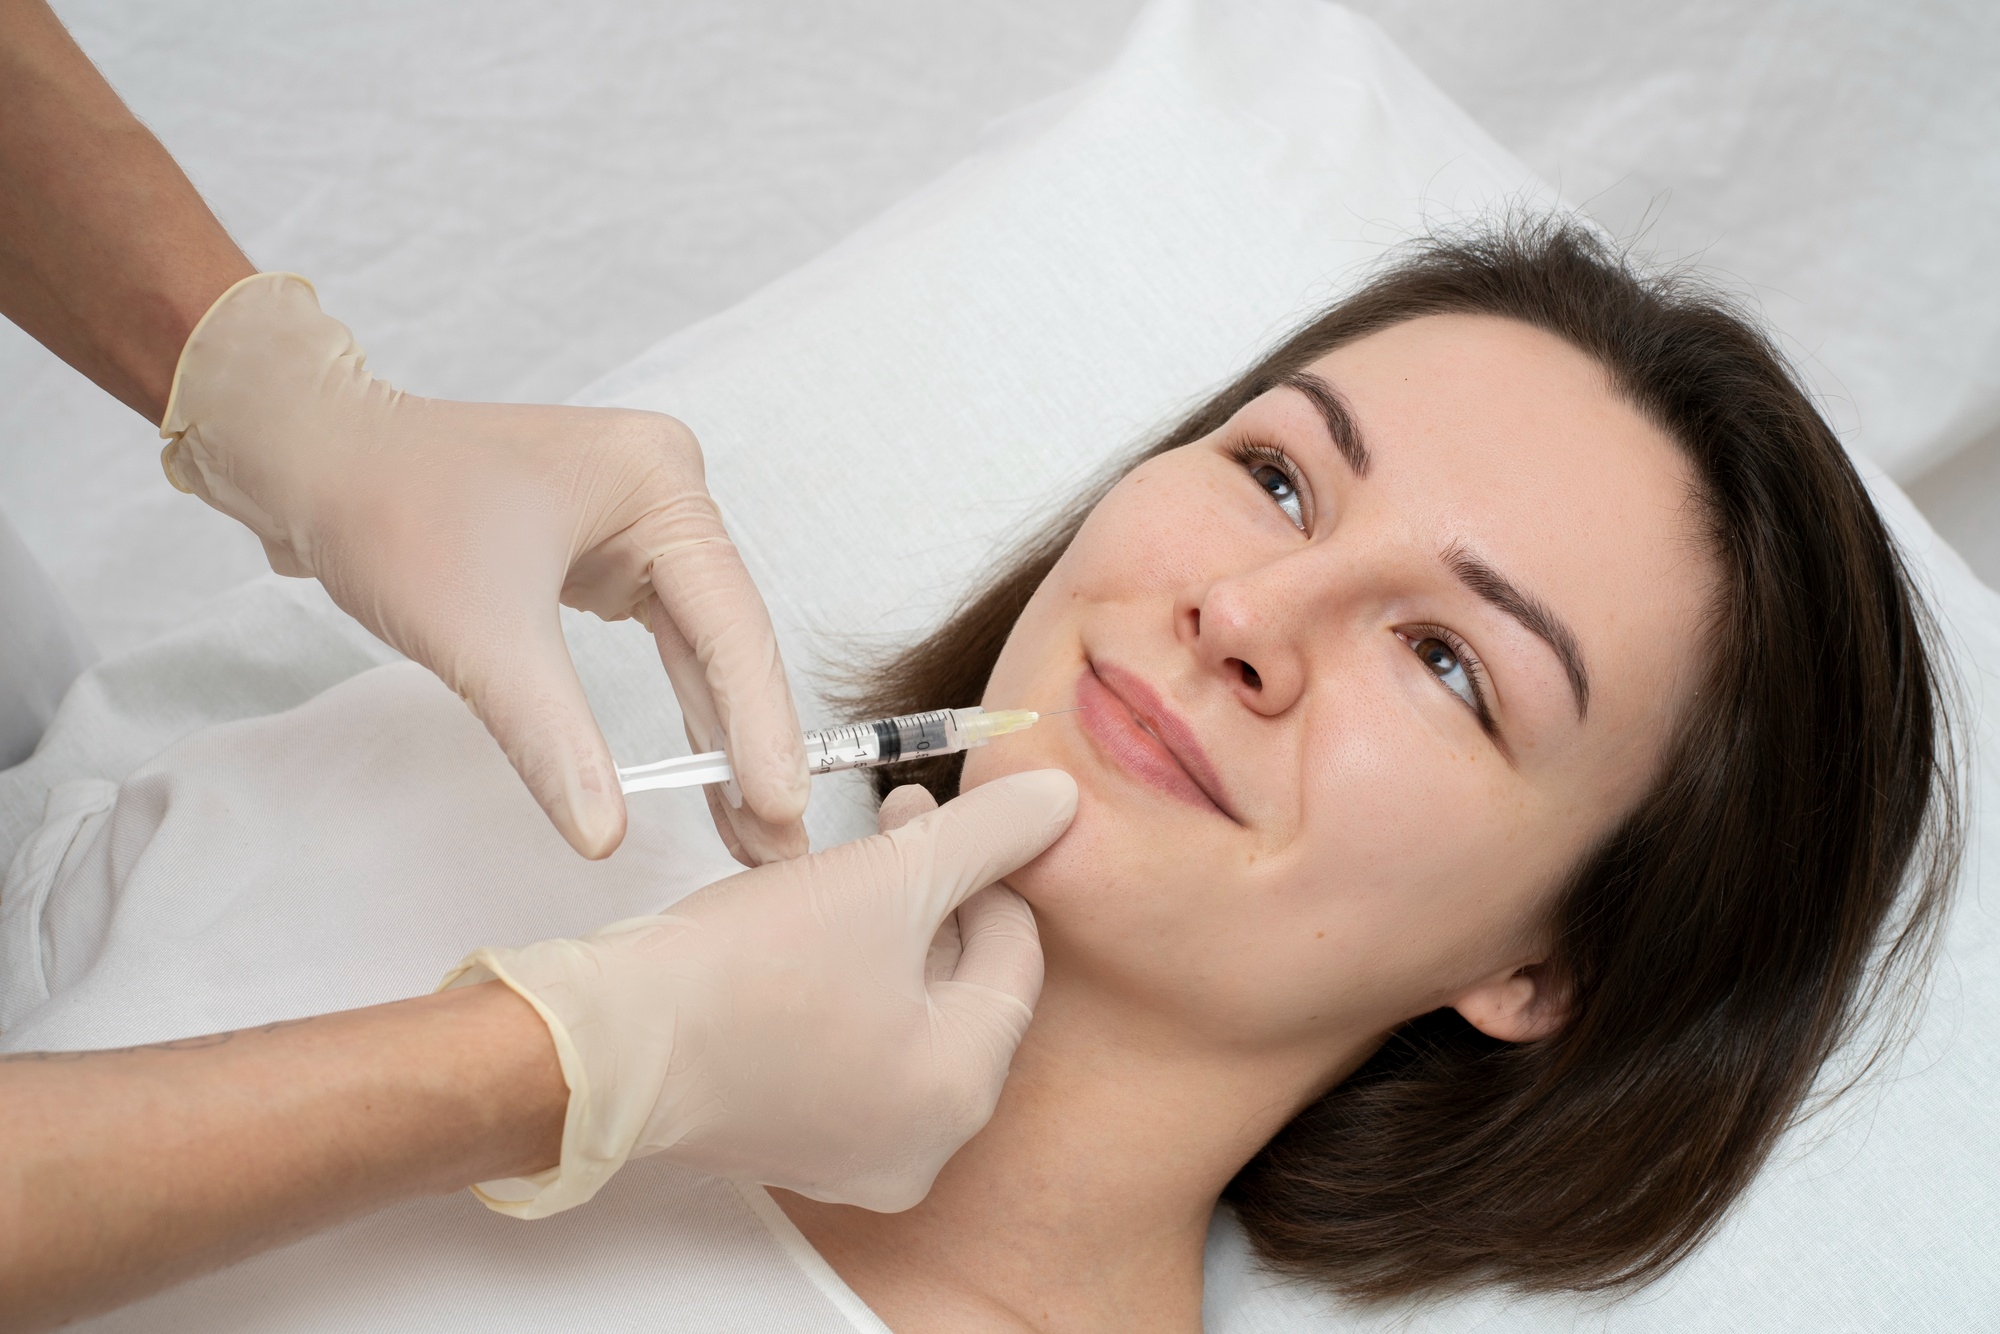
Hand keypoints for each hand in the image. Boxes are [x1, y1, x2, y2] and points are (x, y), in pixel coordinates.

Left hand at [157, 273, 806, 861]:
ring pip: (700, 653)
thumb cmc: (384, 512)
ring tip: (758, 837)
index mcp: (660, 483)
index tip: (783, 811)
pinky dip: (677, 714)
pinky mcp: (604, 557)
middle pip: (729, 643)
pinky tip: (708, 782)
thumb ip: (553, 736)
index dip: (759, 726)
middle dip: (751, 748)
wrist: (305, 457)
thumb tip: (605, 837)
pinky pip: (661, 649)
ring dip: (723, 742)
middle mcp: (667, 496)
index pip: (729, 625)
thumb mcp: (477, 635)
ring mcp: (638, 526)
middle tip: (785, 849)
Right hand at [442, 768, 1075, 1216]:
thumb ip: (989, 835)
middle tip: (900, 822)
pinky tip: (813, 926)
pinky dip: (850, 982)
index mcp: (959, 1091)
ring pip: (909, 1015)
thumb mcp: (887, 877)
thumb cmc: (739, 970)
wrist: (606, 1041)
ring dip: (893, 930)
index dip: (988, 868)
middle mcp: (921, 1144)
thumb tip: (1062, 804)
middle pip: (964, 989)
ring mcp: (856, 1153)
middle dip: (937, 894)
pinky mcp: (796, 1141)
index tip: (943, 811)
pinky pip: (856, 1048)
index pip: (1016, 956)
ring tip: (851, 863)